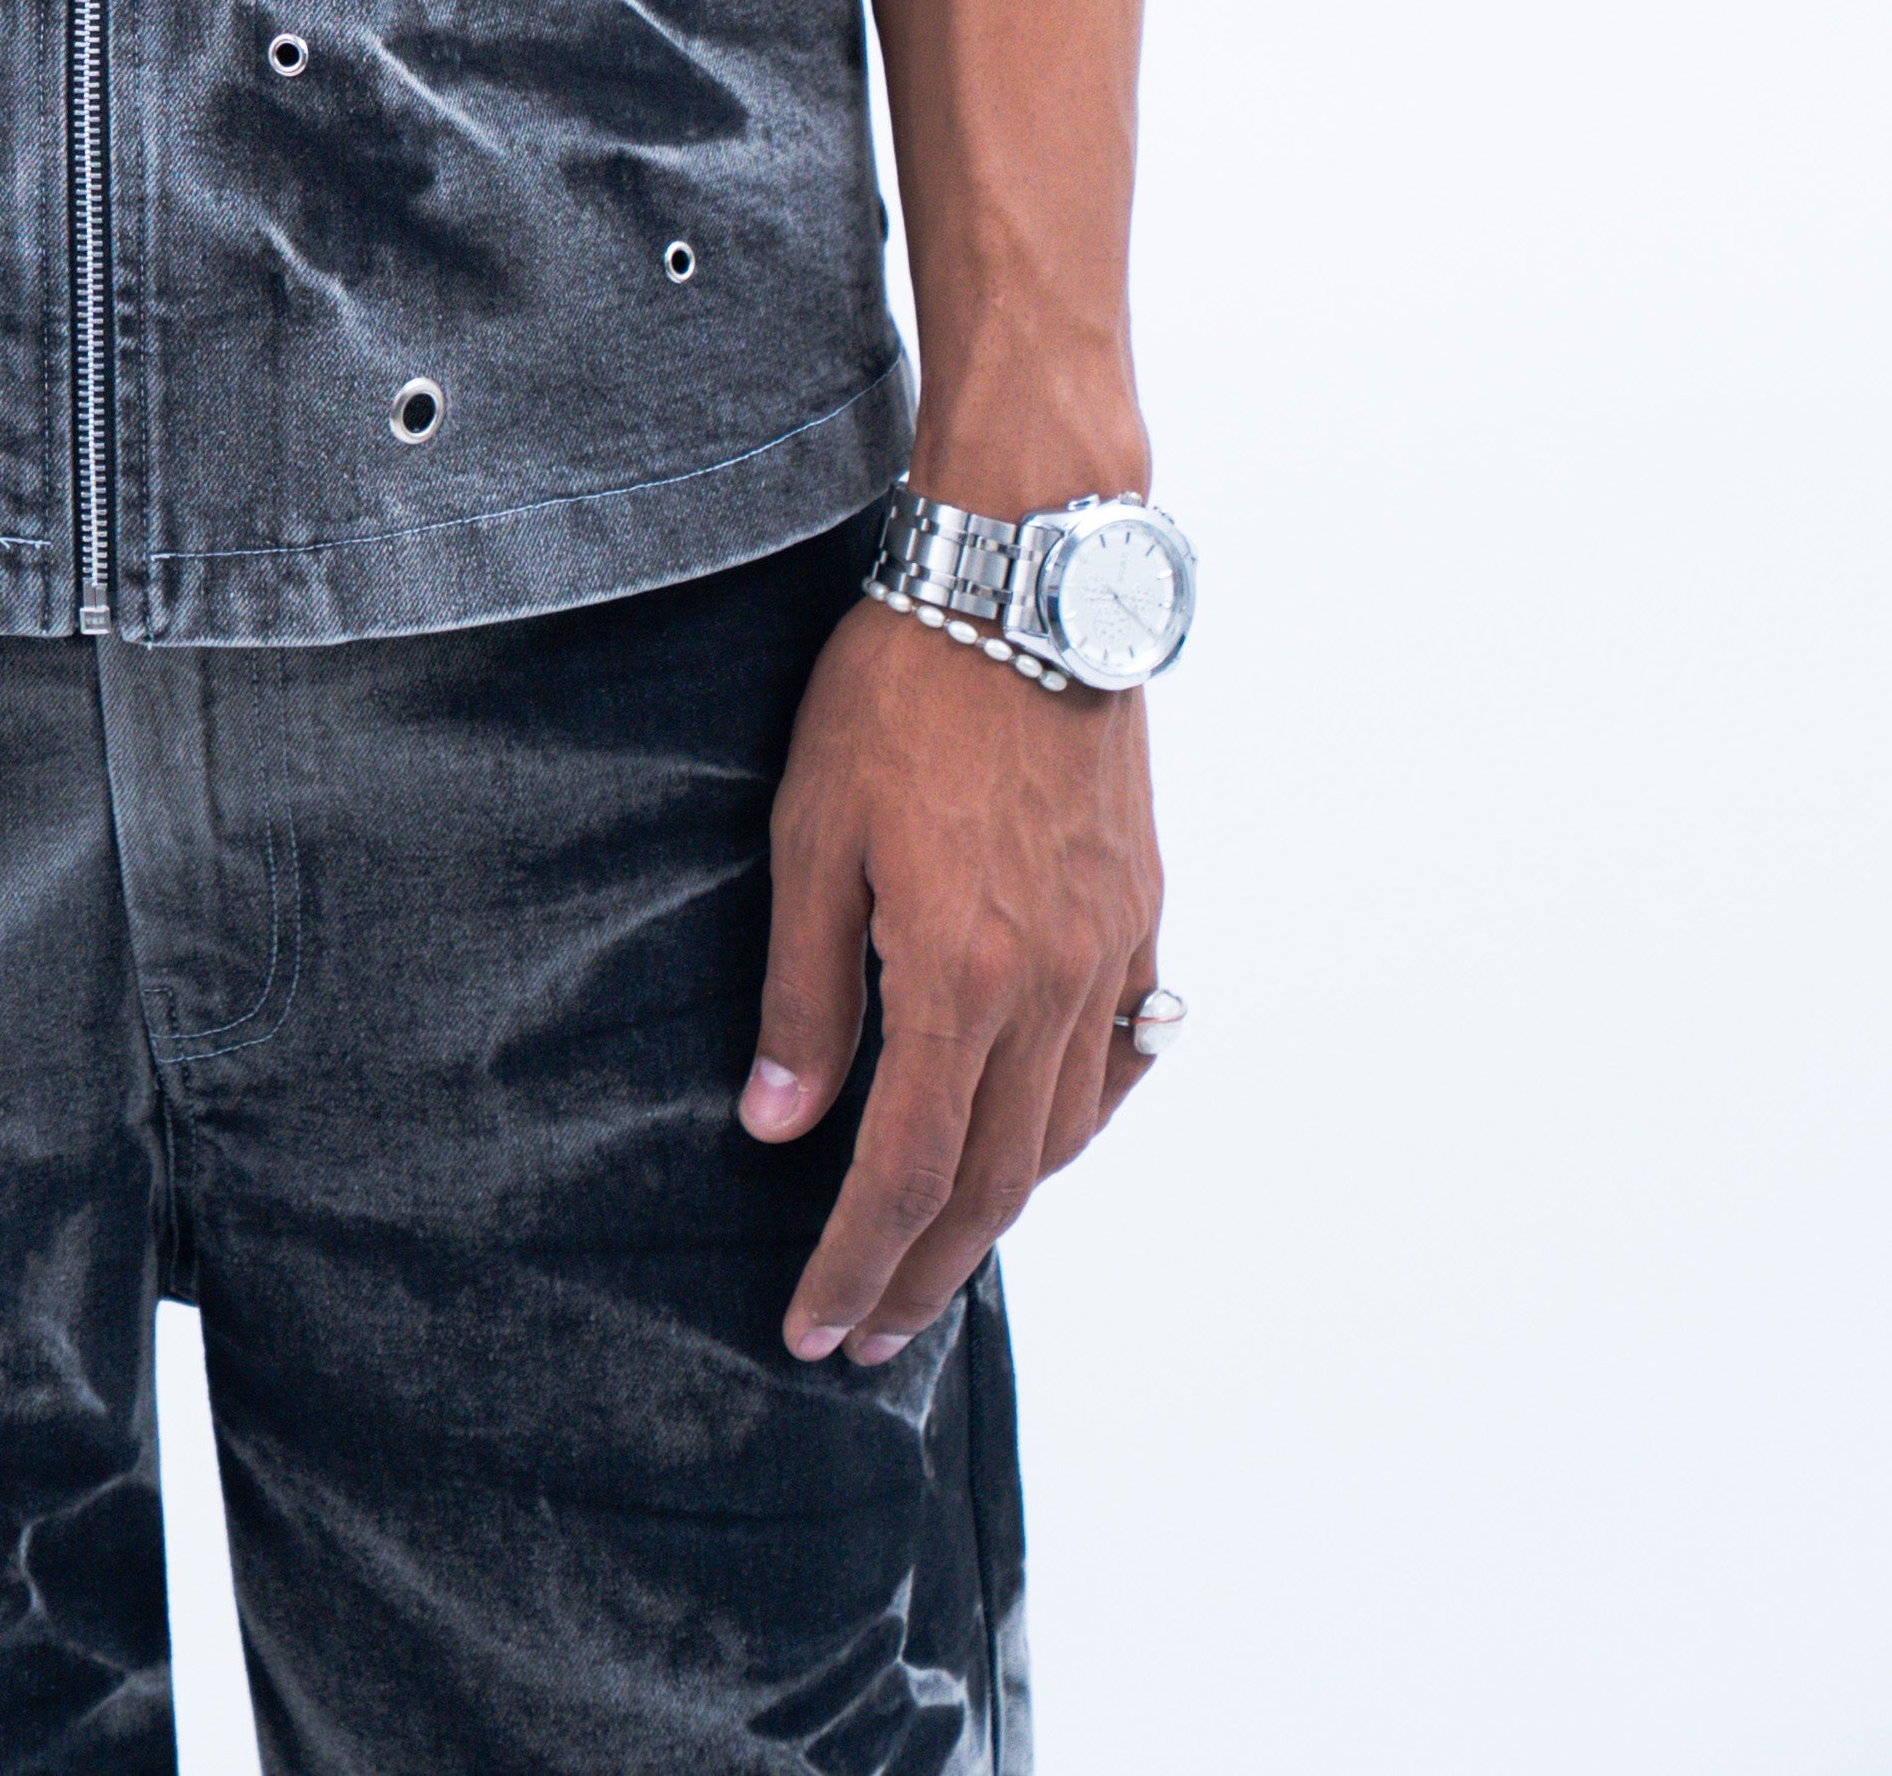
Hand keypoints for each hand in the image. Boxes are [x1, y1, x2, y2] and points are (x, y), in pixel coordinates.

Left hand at [738, 591, 1164, 1365]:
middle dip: (922, 1274)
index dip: (856, 1265)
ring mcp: (1109, 952)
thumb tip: (778, 1125)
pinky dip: (1067, 1123)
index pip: (906, 1173)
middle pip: (991, 1183)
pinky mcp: (1139, 912)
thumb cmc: (900, 691)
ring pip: (1060, 1133)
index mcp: (959, 976)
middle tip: (865, 1337)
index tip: (813, 1332)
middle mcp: (1050, 987)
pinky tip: (1028, 1138)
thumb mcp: (812, 833)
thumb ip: (805, 992)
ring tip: (932, 1252)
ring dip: (996, 1209)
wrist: (1027, 581)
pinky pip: (1115, 1060)